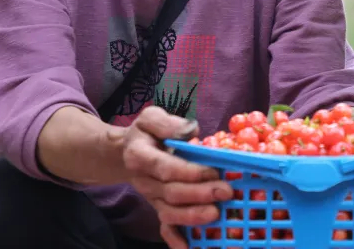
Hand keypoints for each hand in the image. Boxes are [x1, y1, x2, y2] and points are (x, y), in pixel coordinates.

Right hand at [120, 107, 232, 248]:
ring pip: (169, 212)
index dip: (189, 172)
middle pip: (170, 193)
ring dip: (193, 216)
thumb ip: (167, 123)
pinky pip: (165, 226)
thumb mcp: (151, 117)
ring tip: (216, 214)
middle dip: (199, 194)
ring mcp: (150, 197)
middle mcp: (143, 180)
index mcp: (139, 156)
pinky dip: (176, 239)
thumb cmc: (146, 133)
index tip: (213, 171)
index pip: (164, 167)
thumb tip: (191, 132)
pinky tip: (190, 246)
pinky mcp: (158, 207)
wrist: (127, 153)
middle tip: (226, 192)